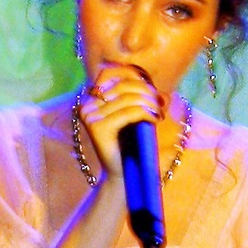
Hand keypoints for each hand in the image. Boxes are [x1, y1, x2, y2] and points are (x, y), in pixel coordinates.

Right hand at [76, 62, 164, 178]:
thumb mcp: (134, 116)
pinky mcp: (97, 128)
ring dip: (149, 103)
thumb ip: (139, 97)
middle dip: (146, 91)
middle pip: (121, 85)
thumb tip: (156, 87)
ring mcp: (90, 116)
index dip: (133, 74)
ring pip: (128, 99)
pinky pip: (129, 112)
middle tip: (161, 102)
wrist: (122, 175)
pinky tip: (155, 119)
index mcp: (91, 99)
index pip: (110, 73)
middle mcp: (87, 105)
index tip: (152, 87)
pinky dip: (146, 113)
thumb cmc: (130, 145)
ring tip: (160, 111)